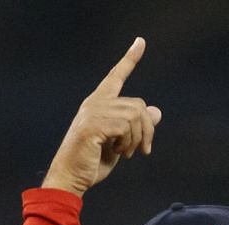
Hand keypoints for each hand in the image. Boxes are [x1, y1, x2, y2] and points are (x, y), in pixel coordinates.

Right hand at [42, 38, 160, 195]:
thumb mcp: (120, 143)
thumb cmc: (92, 163)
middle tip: (142, 151)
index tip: (140, 42)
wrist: (71, 178)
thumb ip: (136, 127)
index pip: (116, 76)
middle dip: (147, 131)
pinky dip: (128, 143)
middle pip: (138, 105)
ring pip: (135, 116)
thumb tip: (157, 112)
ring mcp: (93, 112)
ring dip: (137, 140)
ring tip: (125, 153)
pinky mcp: (93, 124)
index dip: (129, 59)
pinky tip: (118, 152)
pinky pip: (126, 126)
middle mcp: (95, 102)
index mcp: (98, 103)